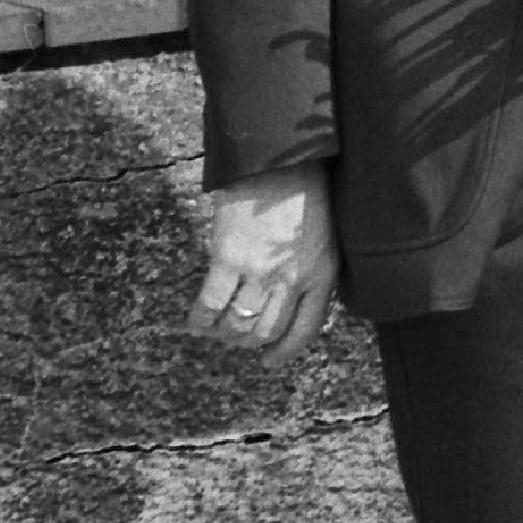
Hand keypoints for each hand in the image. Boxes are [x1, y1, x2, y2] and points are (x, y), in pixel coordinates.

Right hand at [192, 168, 339, 364]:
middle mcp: (293, 278)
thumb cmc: (305, 192)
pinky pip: (210, 305)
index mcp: (323, 272)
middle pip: (267, 331)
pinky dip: (200, 321)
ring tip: (217, 329)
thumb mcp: (326, 236)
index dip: (286, 351)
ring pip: (238, 325)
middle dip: (250, 342)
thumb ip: (313, 270)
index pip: (306, 330)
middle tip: (237, 338)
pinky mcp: (228, 259)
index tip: (270, 361)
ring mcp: (260, 271)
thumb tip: (292, 303)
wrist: (281, 160)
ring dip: (224, 334)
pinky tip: (196, 323)